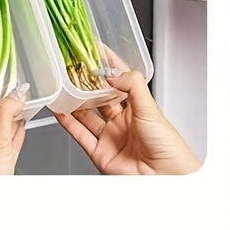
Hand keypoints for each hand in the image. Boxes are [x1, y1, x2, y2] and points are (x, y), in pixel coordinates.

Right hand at [55, 68, 199, 174]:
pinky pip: (79, 134)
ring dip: (73, 102)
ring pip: (86, 115)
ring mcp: (110, 137)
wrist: (166, 179)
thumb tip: (112, 74)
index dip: (107, 66)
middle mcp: (122, 122)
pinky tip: (60, 111)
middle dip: (85, 83)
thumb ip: (132, 86)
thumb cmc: (169, 149)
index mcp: (137, 109)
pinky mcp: (100, 152)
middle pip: (98, 98)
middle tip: (72, 69)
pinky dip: (67, 123)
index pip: (119, 81)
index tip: (94, 50)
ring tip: (62, 87)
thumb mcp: (151, 109)